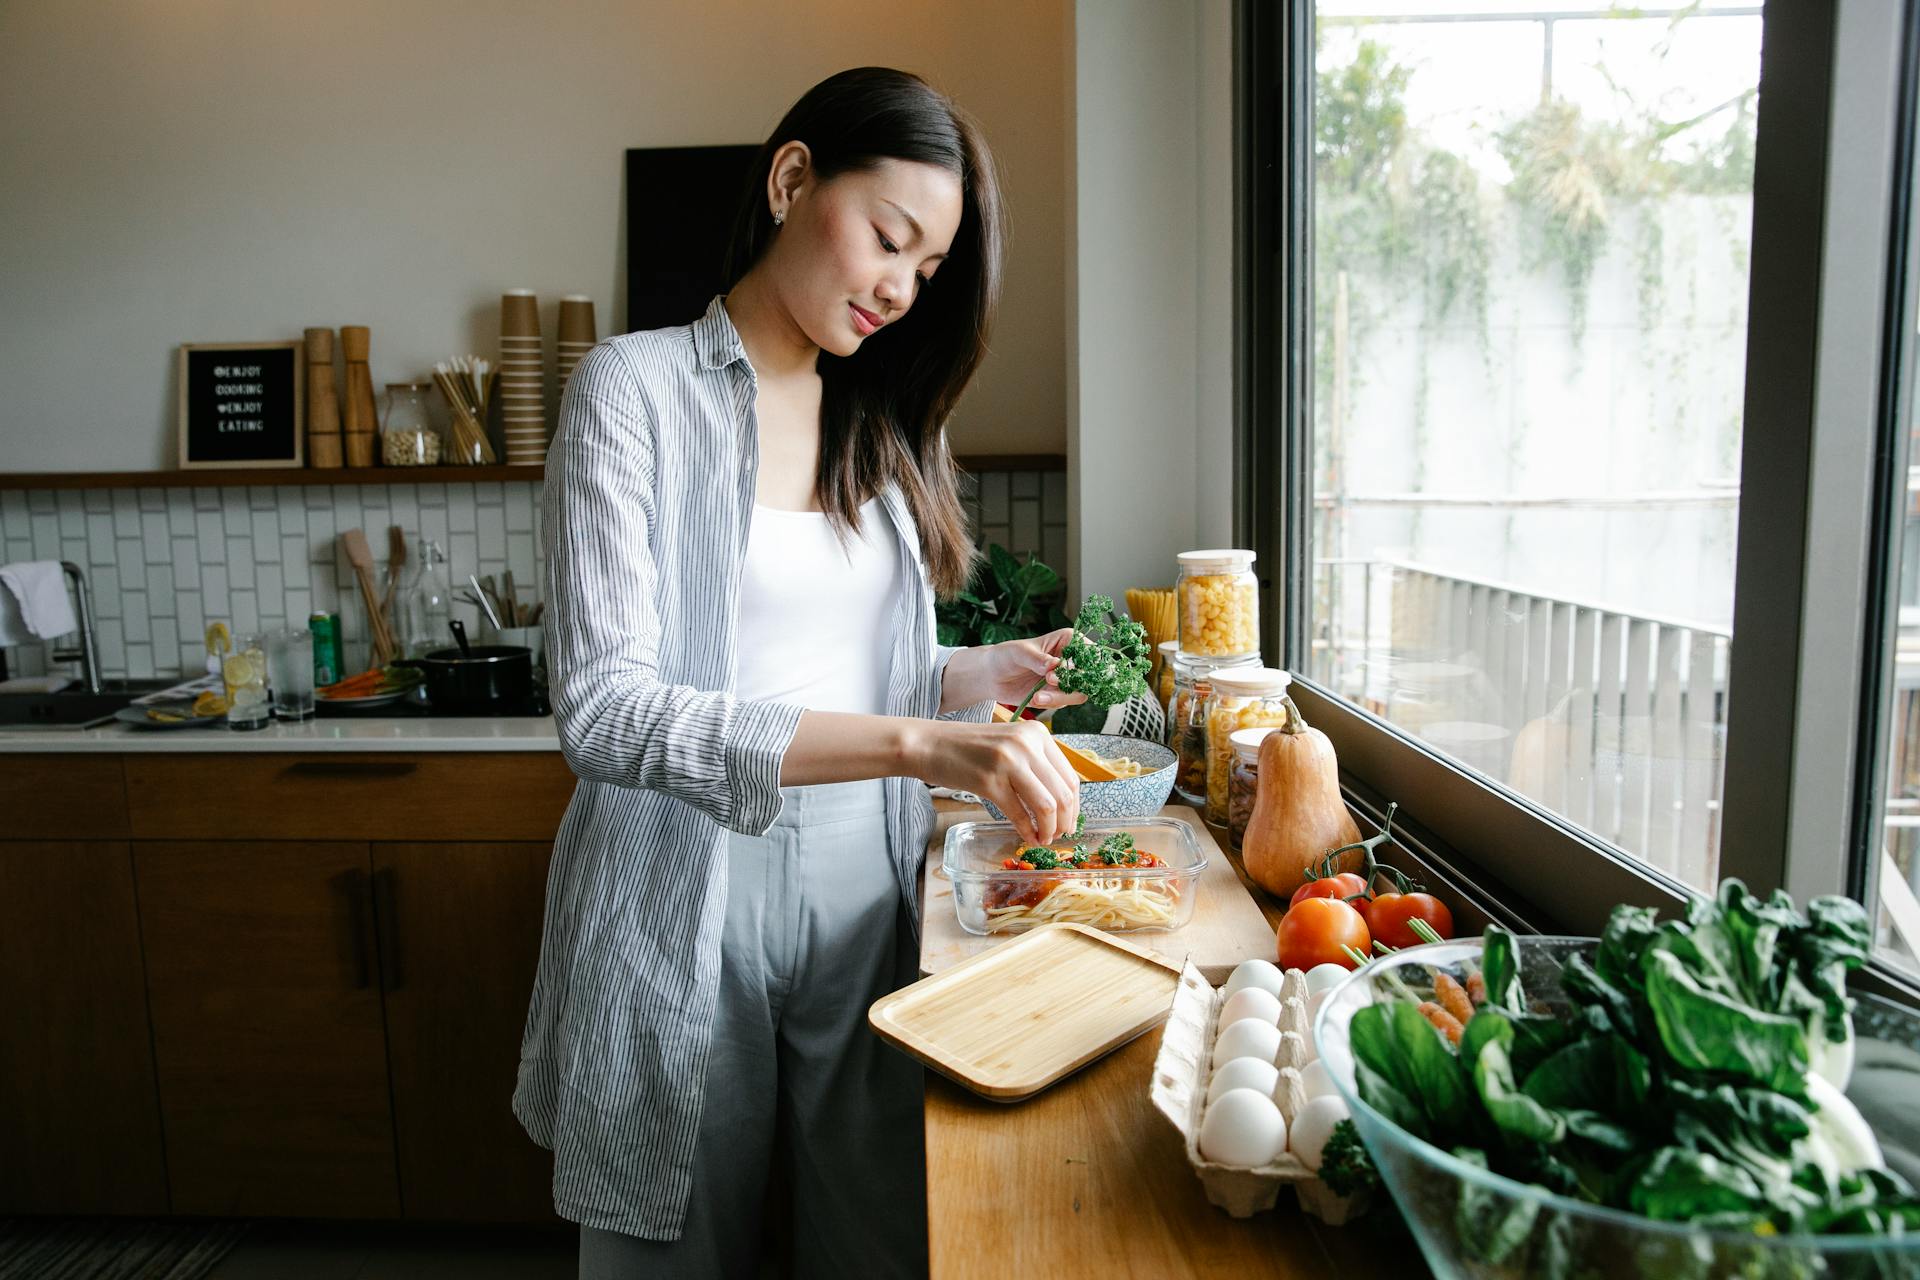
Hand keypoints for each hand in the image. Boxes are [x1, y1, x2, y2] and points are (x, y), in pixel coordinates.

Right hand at [908, 718, 1080, 845]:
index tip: (1069, 823)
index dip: (1074, 807)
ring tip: (1043, 839)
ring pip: (1047, 806)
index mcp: (1037, 734)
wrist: (929, 744)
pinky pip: (1019, 814)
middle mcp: (1027, 744)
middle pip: (1063, 794)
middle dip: (1064, 822)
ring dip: (1049, 830)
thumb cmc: (969, 748)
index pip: (1070, 777)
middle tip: (1058, 836)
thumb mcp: (1010, 745)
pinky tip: (1027, 838)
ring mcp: (1008, 761)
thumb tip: (1062, 803)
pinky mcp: (989, 781)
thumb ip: (1036, 764)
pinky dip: (1027, 832)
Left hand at [984, 627, 1086, 713]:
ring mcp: (1067, 679)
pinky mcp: (1059, 695)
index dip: (1082, 662)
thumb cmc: (1006, 655)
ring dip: (1060, 697)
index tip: (1062, 668)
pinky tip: (1035, 699)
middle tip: (1049, 680)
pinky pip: (1064, 703)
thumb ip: (1038, 659)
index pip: (1089, 651)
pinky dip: (1051, 703)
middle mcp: (1072, 660)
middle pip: (1089, 675)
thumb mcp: (1020, 653)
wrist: (992, 676)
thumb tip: (1055, 665)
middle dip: (1071, 682)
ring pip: (1079, 693)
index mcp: (1068, 641)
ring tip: (1038, 696)